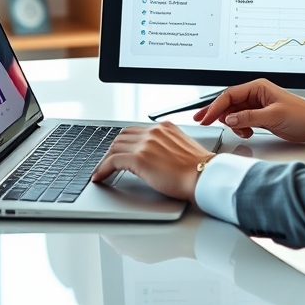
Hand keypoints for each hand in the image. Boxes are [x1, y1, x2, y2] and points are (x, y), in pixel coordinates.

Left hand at [91, 122, 211, 201]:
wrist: (204, 176)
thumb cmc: (199, 168)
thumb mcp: (183, 148)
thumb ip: (167, 146)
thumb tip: (156, 156)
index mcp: (164, 127)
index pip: (135, 130)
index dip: (124, 142)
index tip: (119, 151)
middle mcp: (154, 132)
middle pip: (122, 136)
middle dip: (113, 149)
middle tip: (108, 162)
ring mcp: (146, 144)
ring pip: (114, 147)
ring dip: (106, 160)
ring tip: (102, 171)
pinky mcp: (139, 158)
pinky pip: (112, 161)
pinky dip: (102, 169)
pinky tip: (100, 177)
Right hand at [194, 79, 304, 142]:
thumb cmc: (301, 114)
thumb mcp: (273, 116)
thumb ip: (249, 117)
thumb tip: (229, 119)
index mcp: (257, 88)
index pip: (229, 95)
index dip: (215, 106)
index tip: (206, 118)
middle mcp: (255, 95)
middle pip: (228, 103)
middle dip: (216, 113)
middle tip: (201, 121)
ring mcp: (257, 106)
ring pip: (234, 113)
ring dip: (232, 123)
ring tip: (241, 131)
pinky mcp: (260, 117)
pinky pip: (242, 121)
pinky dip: (240, 128)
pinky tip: (247, 132)